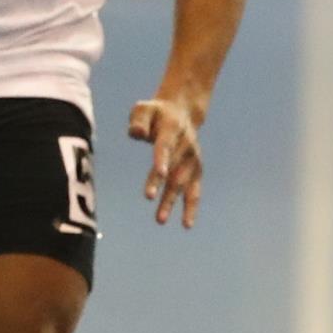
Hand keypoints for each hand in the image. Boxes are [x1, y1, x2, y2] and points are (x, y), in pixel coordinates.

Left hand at [128, 98, 204, 227]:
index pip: (166, 146)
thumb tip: (136, 134)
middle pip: (174, 168)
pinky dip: (192, 206)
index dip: (163, 159)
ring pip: (183, 183)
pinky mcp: (196, 169)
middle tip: (149, 200)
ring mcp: (193, 159)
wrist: (182, 112)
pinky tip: (186, 224)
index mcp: (173, 130)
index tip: (161, 173)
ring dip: (172, 201)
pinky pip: (195, 190)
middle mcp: (186, 146)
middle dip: (163, 186)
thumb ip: (138, 120)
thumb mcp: (143, 108)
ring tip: (160, 220)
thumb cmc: (156, 113)